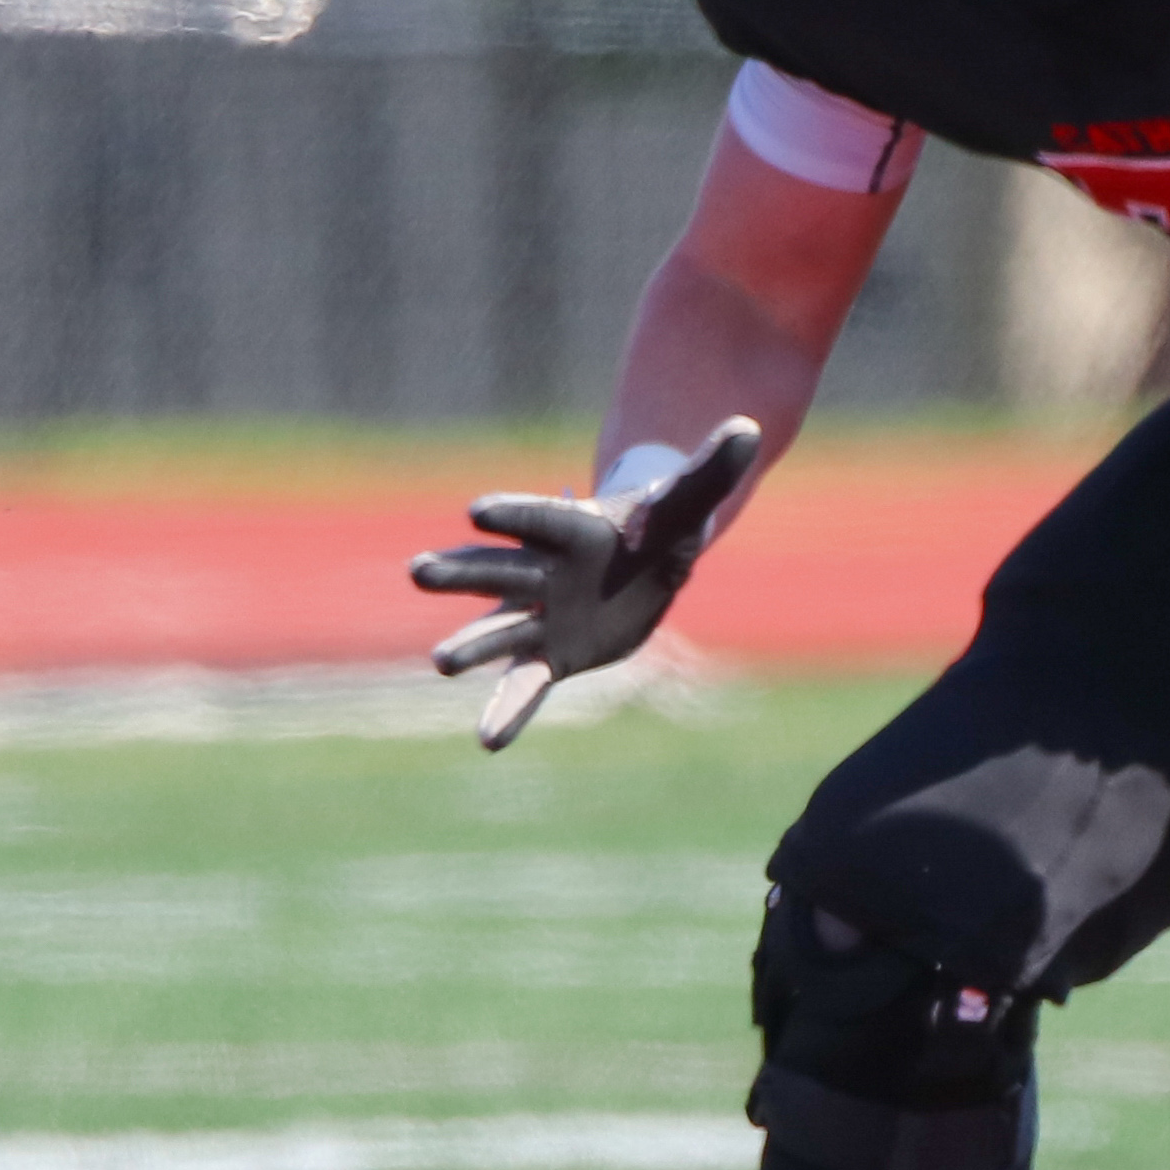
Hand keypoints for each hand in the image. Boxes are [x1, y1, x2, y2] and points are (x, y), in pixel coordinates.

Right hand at [415, 418, 763, 749]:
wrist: (644, 562)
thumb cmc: (659, 523)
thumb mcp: (689, 500)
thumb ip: (711, 469)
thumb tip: (750, 428)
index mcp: (568, 526)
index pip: (537, 516)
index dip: (512, 513)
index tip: (477, 510)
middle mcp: (540, 570)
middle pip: (496, 571)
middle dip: (460, 573)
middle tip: (419, 570)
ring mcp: (538, 615)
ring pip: (498, 631)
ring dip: (471, 645)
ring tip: (441, 661)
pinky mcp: (548, 654)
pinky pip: (524, 685)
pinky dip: (507, 711)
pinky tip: (487, 741)